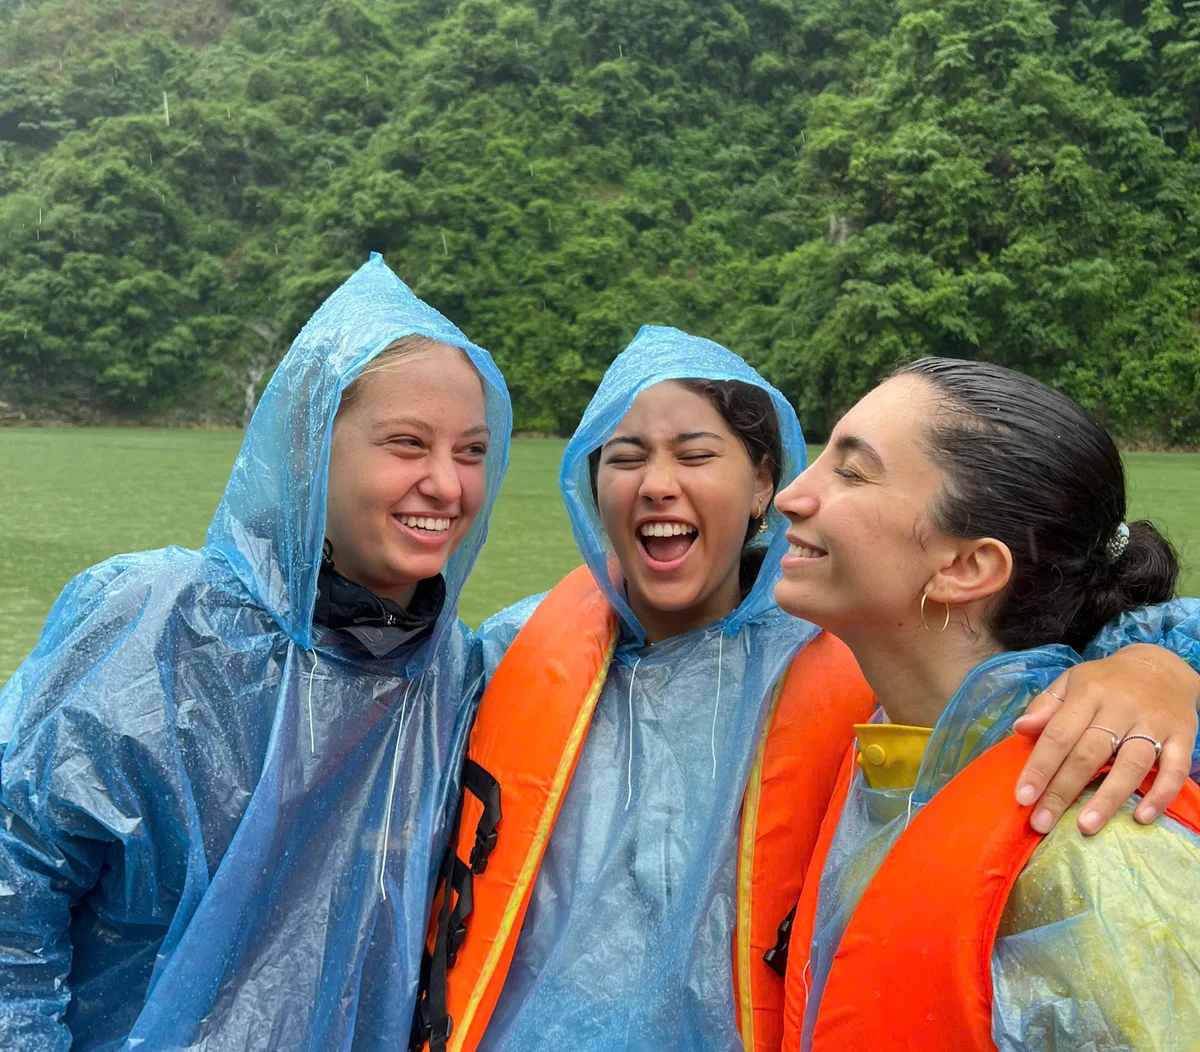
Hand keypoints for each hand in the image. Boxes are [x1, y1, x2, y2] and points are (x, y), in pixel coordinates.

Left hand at [1012, 645, 1198, 834]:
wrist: (1163, 665)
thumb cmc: (1107, 681)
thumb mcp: (1071, 682)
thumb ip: (1045, 706)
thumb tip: (1020, 728)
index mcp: (1088, 694)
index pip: (1059, 734)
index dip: (1039, 767)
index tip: (1022, 797)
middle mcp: (1120, 708)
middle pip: (1089, 754)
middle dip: (1063, 790)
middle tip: (1042, 823)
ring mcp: (1153, 723)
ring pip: (1130, 765)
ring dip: (1107, 799)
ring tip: (1085, 826)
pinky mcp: (1182, 736)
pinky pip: (1174, 769)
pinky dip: (1161, 794)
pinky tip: (1142, 817)